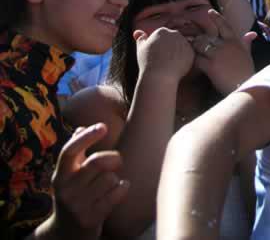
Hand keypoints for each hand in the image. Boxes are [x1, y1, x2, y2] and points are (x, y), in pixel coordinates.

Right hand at [44, 123, 129, 238]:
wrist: (66, 233)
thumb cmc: (74, 195)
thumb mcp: (68, 176)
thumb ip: (75, 153)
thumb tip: (80, 128)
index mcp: (60, 175)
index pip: (69, 152)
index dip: (86, 137)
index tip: (102, 127)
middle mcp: (65, 190)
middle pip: (97, 162)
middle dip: (114, 158)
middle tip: (117, 160)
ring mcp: (77, 205)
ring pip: (110, 178)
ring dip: (116, 178)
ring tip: (110, 184)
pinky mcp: (91, 218)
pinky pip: (117, 193)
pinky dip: (123, 187)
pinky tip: (118, 190)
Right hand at [133, 27, 194, 84]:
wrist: (159, 76)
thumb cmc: (147, 63)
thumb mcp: (141, 49)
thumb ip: (140, 39)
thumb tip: (137, 31)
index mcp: (162, 31)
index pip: (163, 36)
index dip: (159, 47)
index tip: (156, 55)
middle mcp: (175, 33)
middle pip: (173, 40)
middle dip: (169, 48)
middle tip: (163, 60)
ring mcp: (184, 42)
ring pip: (181, 47)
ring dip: (177, 53)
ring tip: (169, 64)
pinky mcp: (191, 51)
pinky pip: (188, 55)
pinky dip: (183, 60)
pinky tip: (176, 67)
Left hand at [189, 9, 255, 95]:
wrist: (245, 85)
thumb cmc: (246, 71)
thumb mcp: (248, 54)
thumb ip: (247, 43)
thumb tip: (252, 34)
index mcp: (235, 41)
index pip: (224, 25)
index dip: (216, 18)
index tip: (209, 12)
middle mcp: (226, 45)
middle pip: (206, 37)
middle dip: (198, 40)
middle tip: (190, 41)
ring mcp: (218, 54)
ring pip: (200, 46)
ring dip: (194, 50)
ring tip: (188, 53)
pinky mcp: (211, 66)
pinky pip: (197, 60)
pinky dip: (193, 62)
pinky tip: (191, 64)